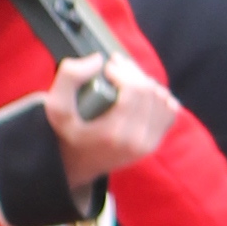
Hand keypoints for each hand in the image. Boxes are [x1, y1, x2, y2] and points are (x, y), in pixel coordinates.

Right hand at [43, 50, 176, 174]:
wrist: (75, 164)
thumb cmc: (66, 133)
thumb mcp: (56, 107)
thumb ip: (69, 77)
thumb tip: (98, 60)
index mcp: (115, 133)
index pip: (135, 90)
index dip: (123, 70)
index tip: (107, 67)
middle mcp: (137, 141)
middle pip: (149, 91)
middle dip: (133, 72)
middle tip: (116, 66)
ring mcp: (149, 144)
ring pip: (162, 97)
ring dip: (145, 81)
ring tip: (126, 78)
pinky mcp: (154, 143)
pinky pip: (170, 110)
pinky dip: (159, 96)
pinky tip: (142, 93)